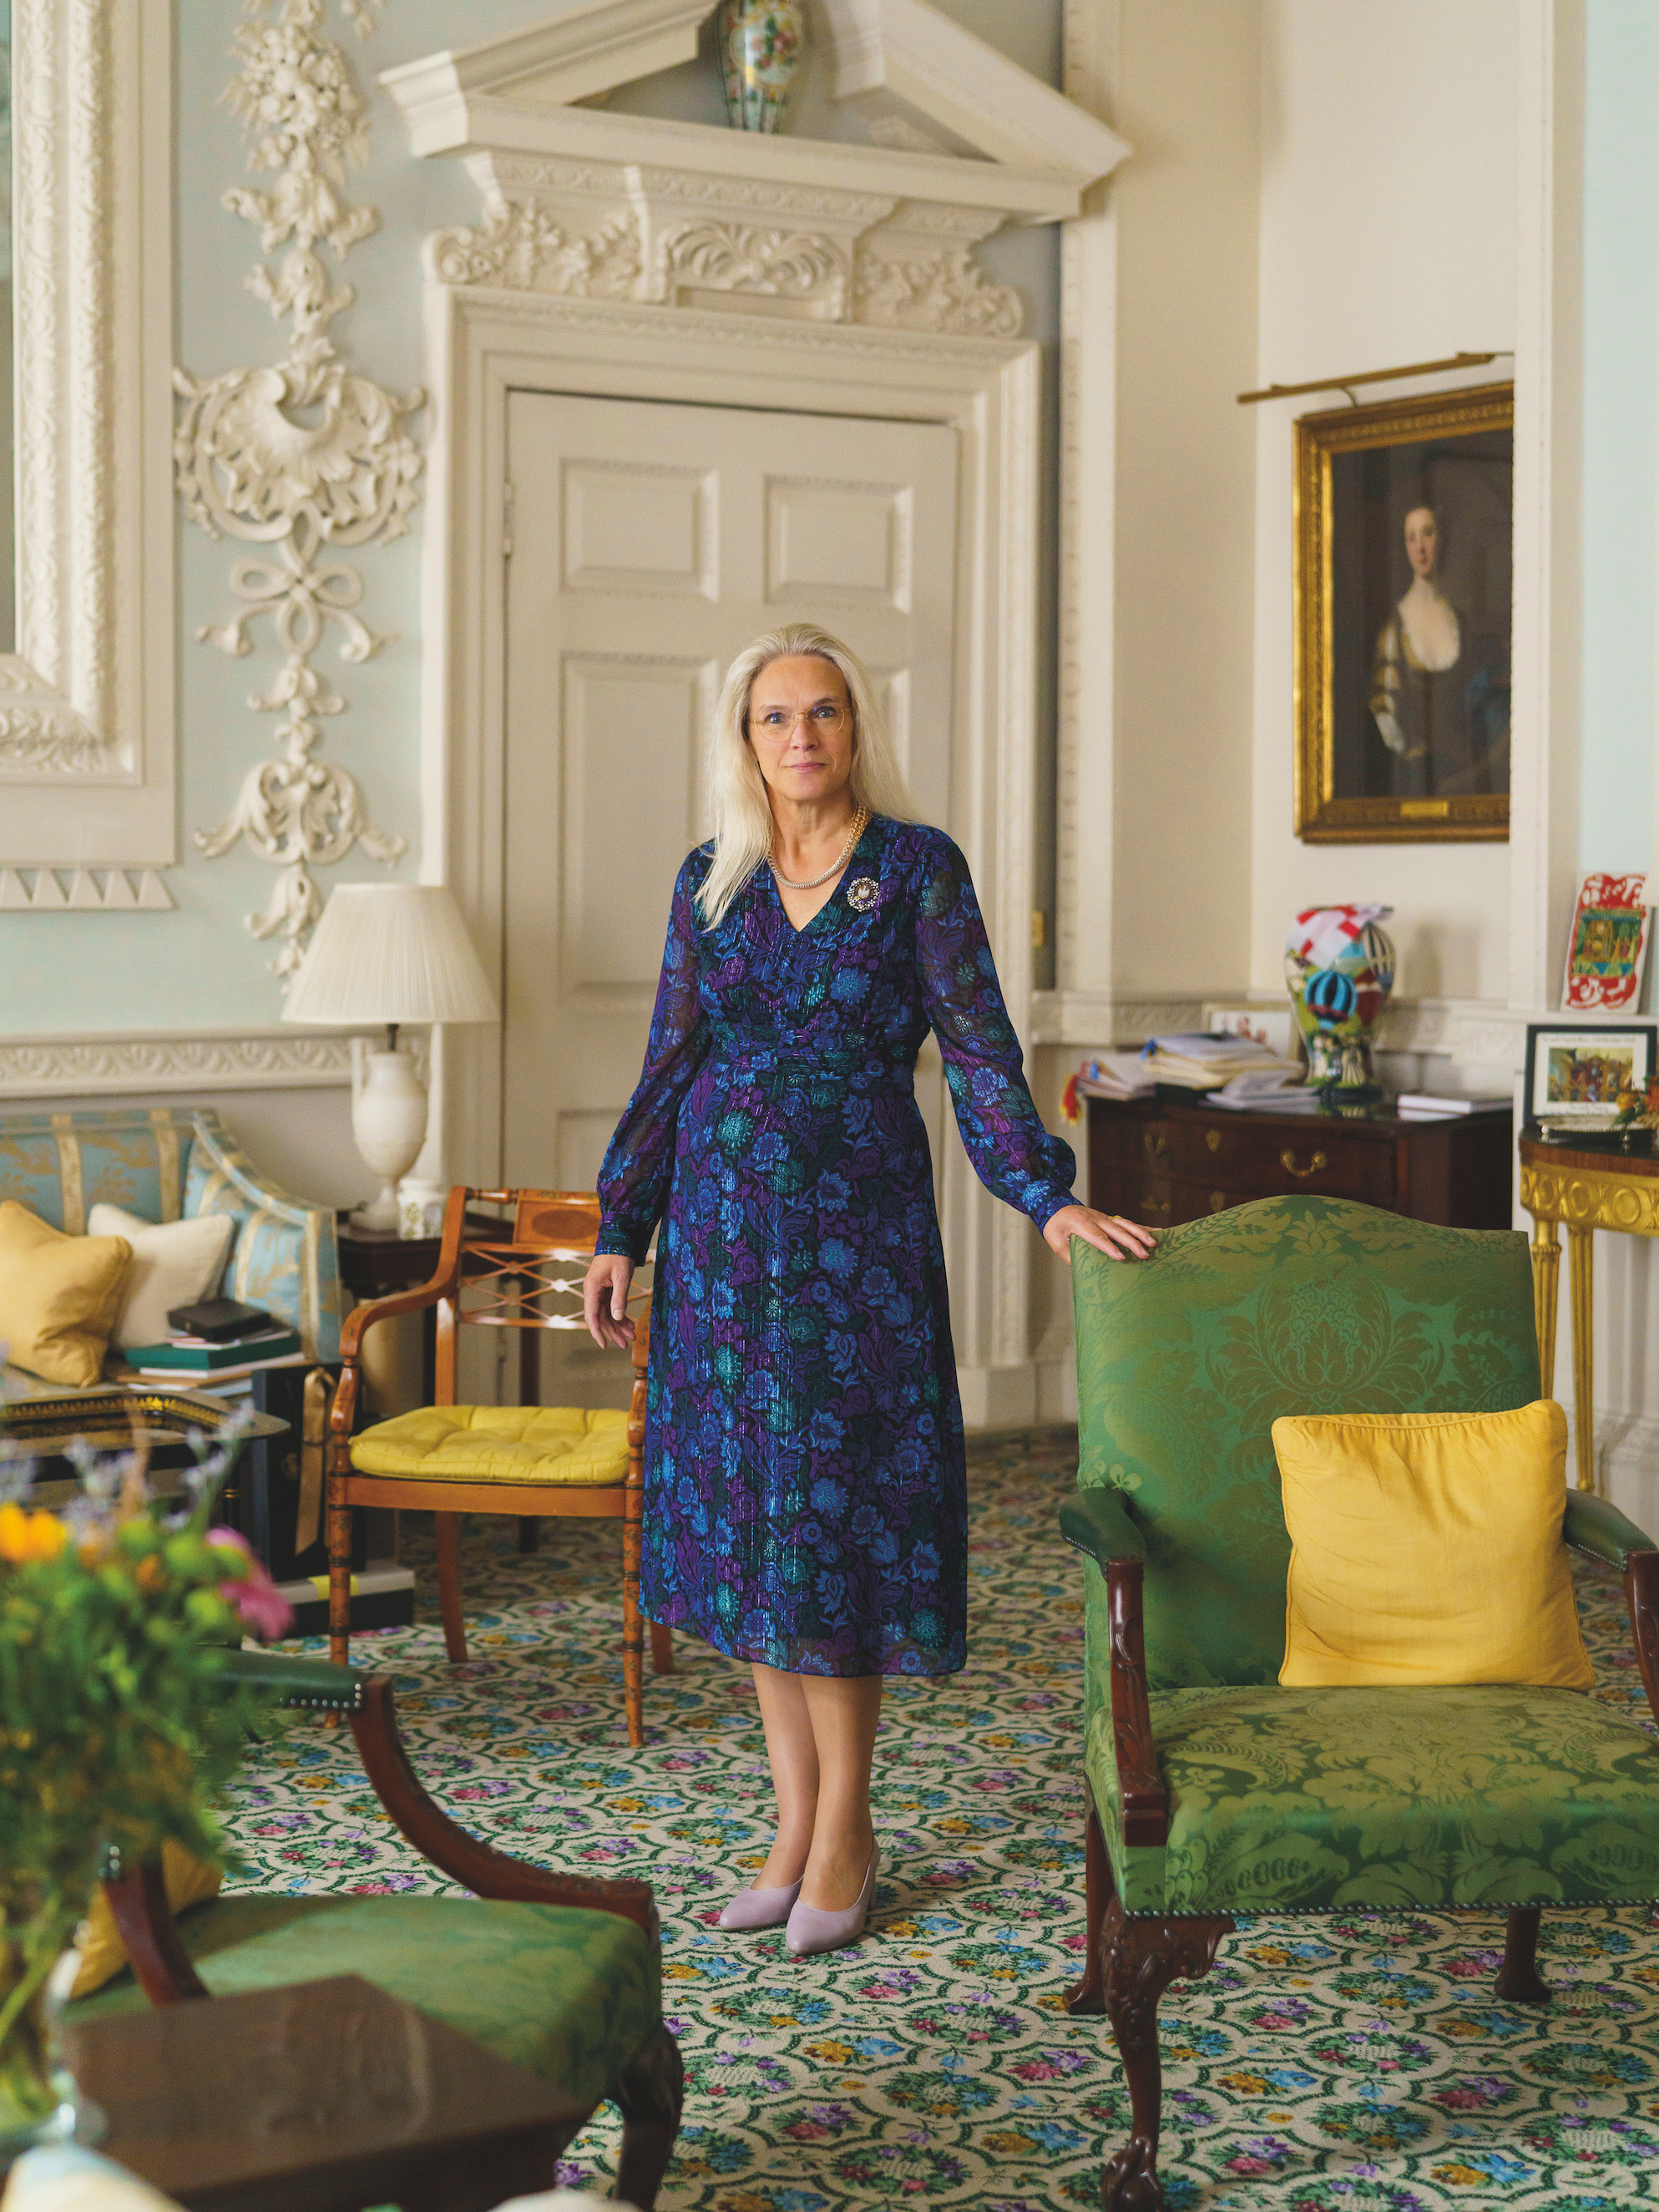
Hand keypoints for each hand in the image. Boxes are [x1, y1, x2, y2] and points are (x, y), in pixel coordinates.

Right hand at [583, 1254, 635, 1347]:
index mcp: (592, 1289)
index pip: (592, 1316)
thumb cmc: (619, 1255)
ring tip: (632, 1335)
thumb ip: (619, 1297)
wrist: (618, 1239)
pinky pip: (611, 1307)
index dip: (597, 1332)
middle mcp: (593, 1292)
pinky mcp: (606, 1290)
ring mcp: (599, 1292)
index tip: (604, 1345)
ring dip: (618, 1325)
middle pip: (601, 1318)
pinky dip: (620, 1316)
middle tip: (627, 1344)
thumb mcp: (622, 1276)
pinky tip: (629, 1323)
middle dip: (613, 1332)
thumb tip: (617, 1318)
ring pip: (607, 1315)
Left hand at [1042, 1203, 1157, 1263]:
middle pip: (1117, 1231)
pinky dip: (1142, 1227)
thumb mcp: (1055, 1241)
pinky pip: (1128, 1222)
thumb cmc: (1055, 1226)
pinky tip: (1157, 1231)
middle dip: (1132, 1242)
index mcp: (1081, 1224)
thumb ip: (1068, 1254)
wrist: (1056, 1205)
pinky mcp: (1109, 1218)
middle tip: (1145, 1254)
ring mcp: (1104, 1217)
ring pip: (1126, 1224)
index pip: (1097, 1237)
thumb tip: (1081, 1269)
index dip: (1109, 1247)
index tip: (1121, 1257)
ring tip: (1154, 1243)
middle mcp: (1096, 1219)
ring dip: (1141, 1233)